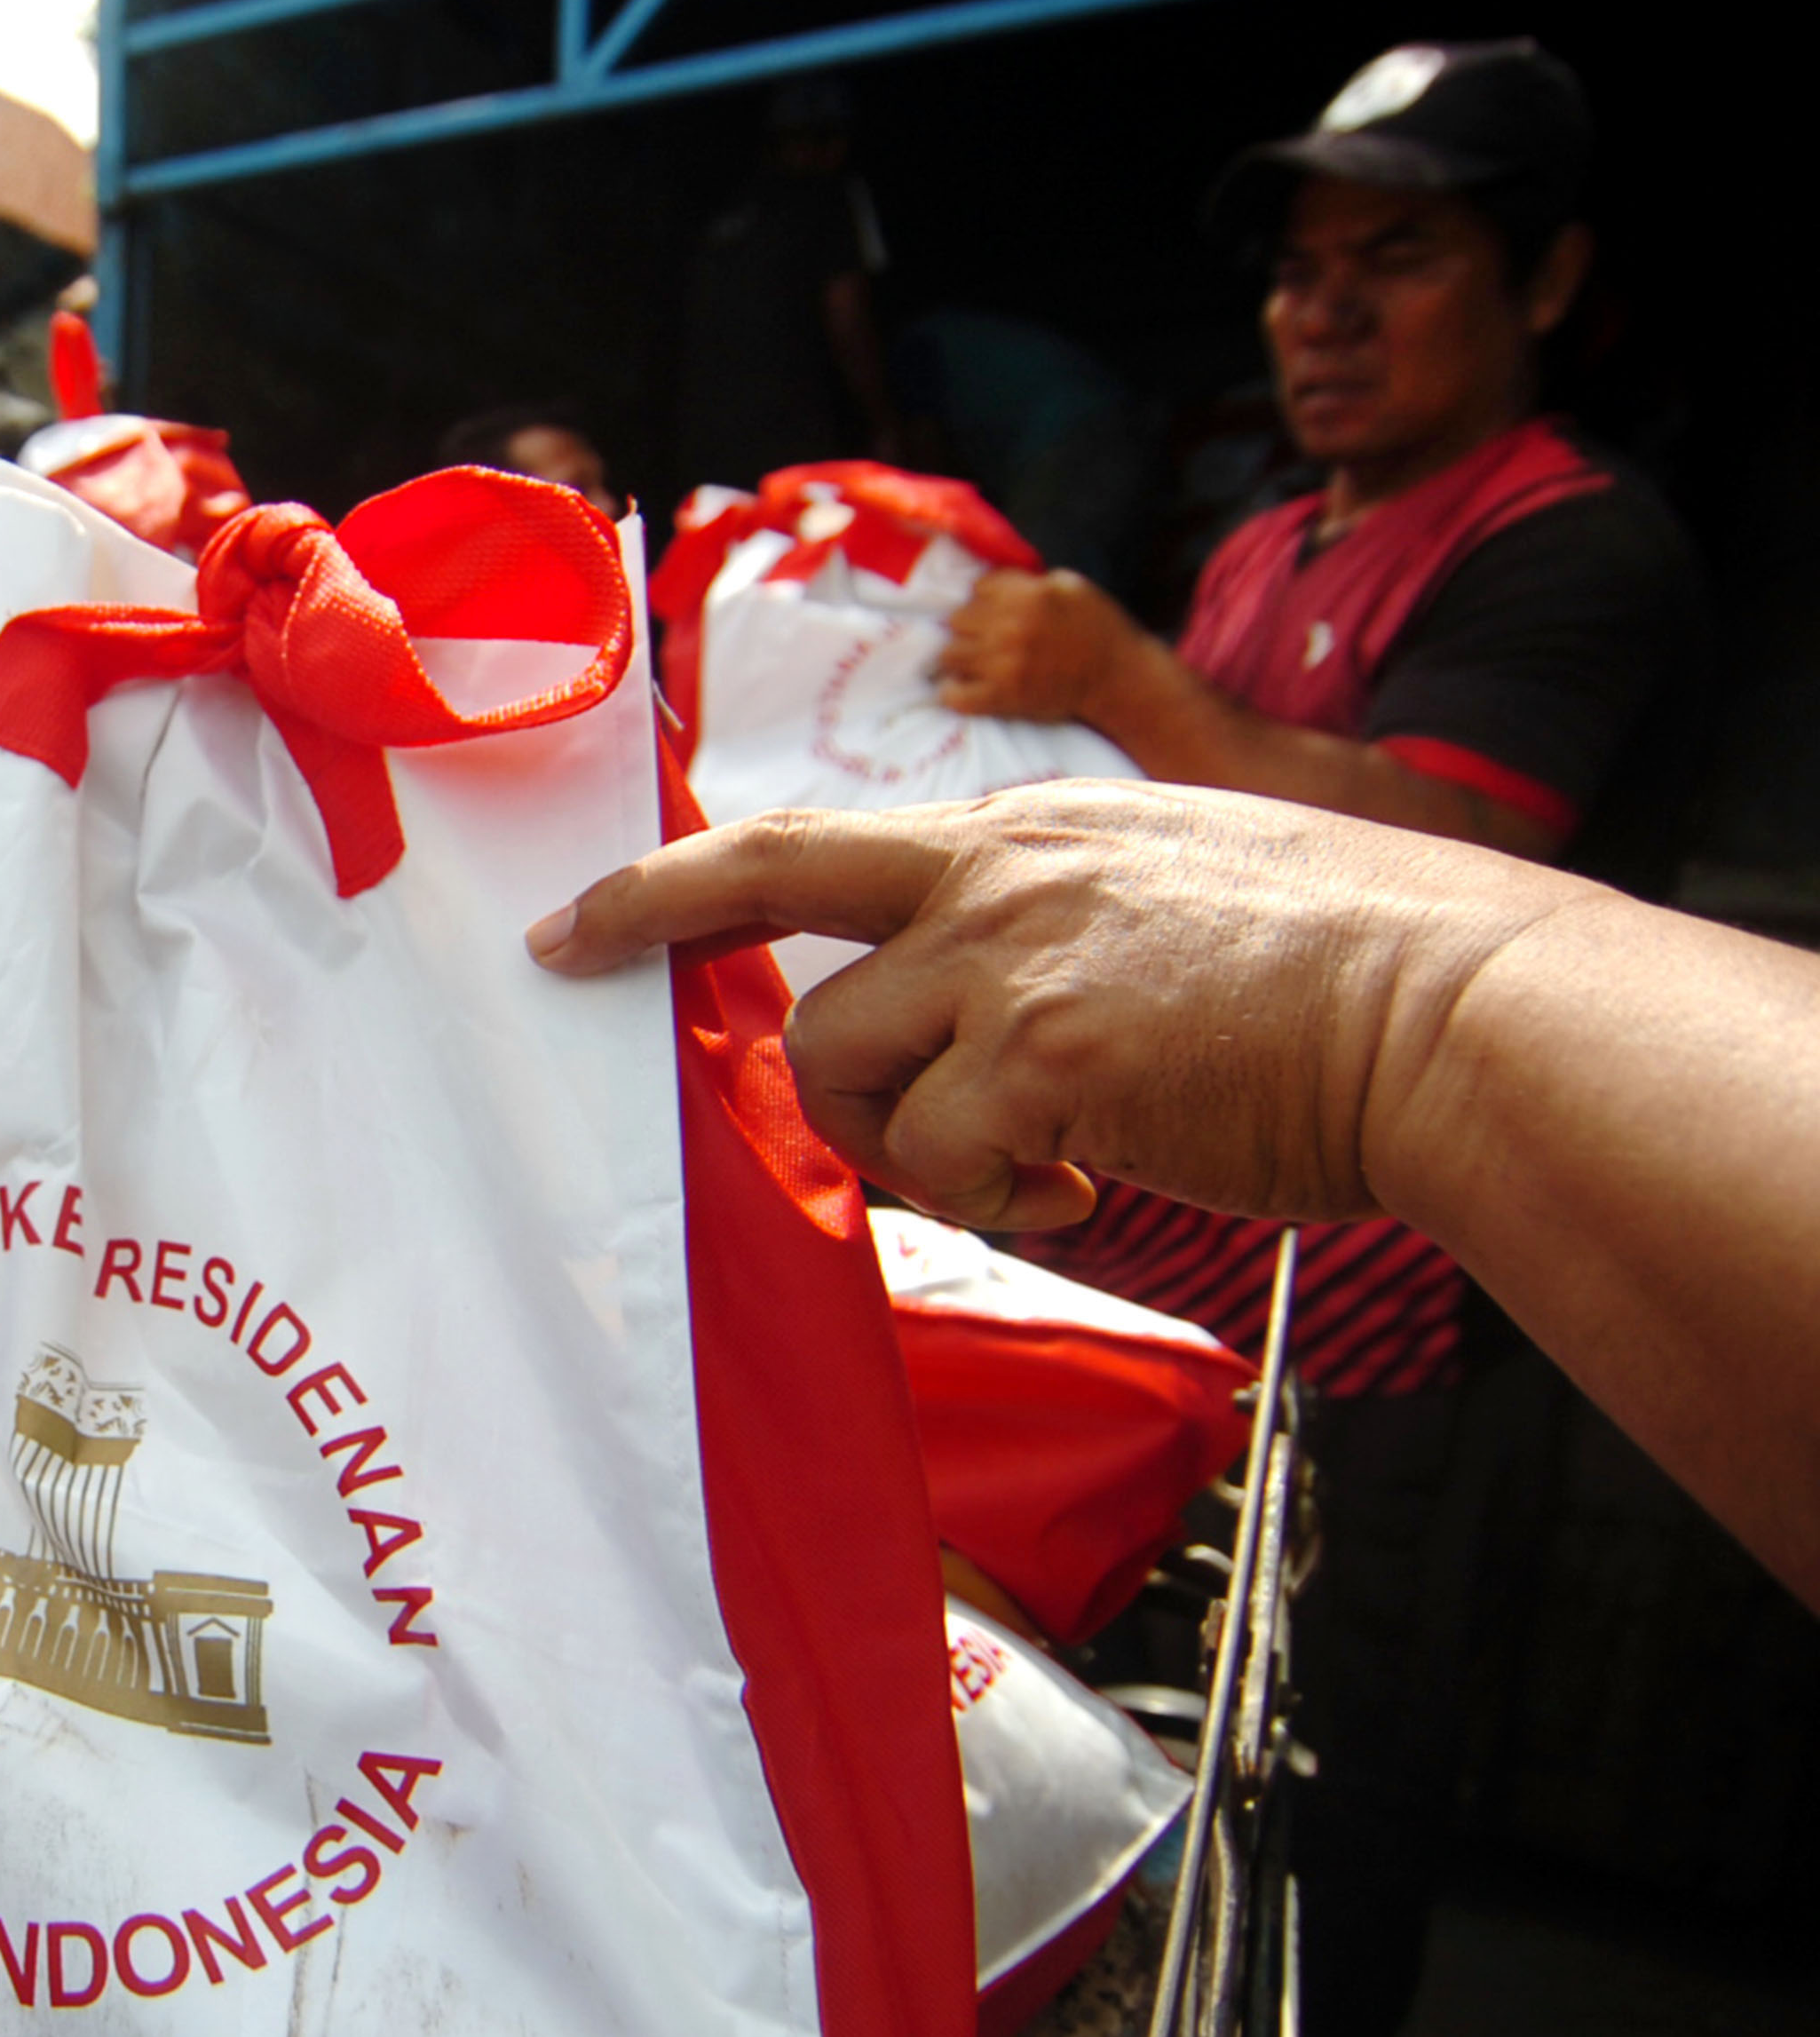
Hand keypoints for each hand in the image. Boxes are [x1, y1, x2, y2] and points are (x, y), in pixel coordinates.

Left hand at [523, 781, 1578, 1231]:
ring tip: (1032, 1162)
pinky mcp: (1048, 1061)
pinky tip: (1087, 1191)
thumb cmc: (1338, 971)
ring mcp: (1013, 965)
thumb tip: (982, 1004)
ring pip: (848, 1071)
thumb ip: (1050, 924)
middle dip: (702, 974)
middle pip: (777, 929)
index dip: (674, 881)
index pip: (803, 843)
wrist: (1455, 1010)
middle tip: (602, 973)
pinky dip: (1001, 1202)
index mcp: (1023, 834)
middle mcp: (998, 882)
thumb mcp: (1168, 884)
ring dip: (914, 1143)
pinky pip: (946, 1165)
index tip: (580, 917)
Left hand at [934, 567, 1140, 724]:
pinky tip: (964, 687)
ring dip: (959, 657)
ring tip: (973, 661)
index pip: (978, 587)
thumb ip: (1031, 581)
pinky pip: (952, 695)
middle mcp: (1011, 627)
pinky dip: (953, 692)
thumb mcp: (1072, 586)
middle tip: (983, 636)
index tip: (994, 610)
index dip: (985, 598)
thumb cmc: (1099, 628)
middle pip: (957, 618)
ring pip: (948, 654)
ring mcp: (1003, 664)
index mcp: (1029, 595)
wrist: (1118, 679)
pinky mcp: (1001, 697)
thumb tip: (993, 581)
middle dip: (969, 626)